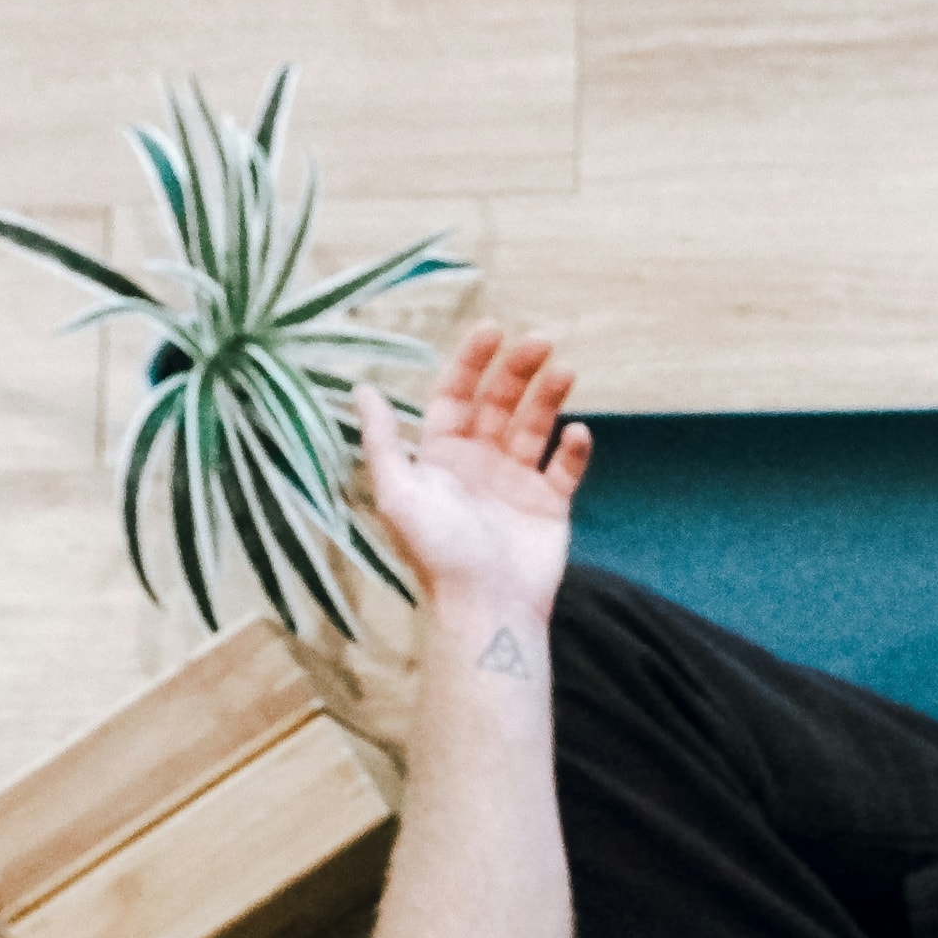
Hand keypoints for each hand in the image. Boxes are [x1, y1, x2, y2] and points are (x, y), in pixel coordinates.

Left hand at [350, 320, 593, 625]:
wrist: (485, 608)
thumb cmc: (437, 554)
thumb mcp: (398, 493)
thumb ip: (382, 440)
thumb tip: (361, 388)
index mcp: (442, 457)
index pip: (457, 395)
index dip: (472, 361)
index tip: (493, 329)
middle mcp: (479, 464)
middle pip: (500, 402)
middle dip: (518, 370)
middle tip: (540, 341)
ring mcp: (516, 483)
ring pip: (535, 426)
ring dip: (549, 397)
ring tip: (565, 371)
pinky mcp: (550, 506)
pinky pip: (565, 467)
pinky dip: (573, 448)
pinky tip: (576, 432)